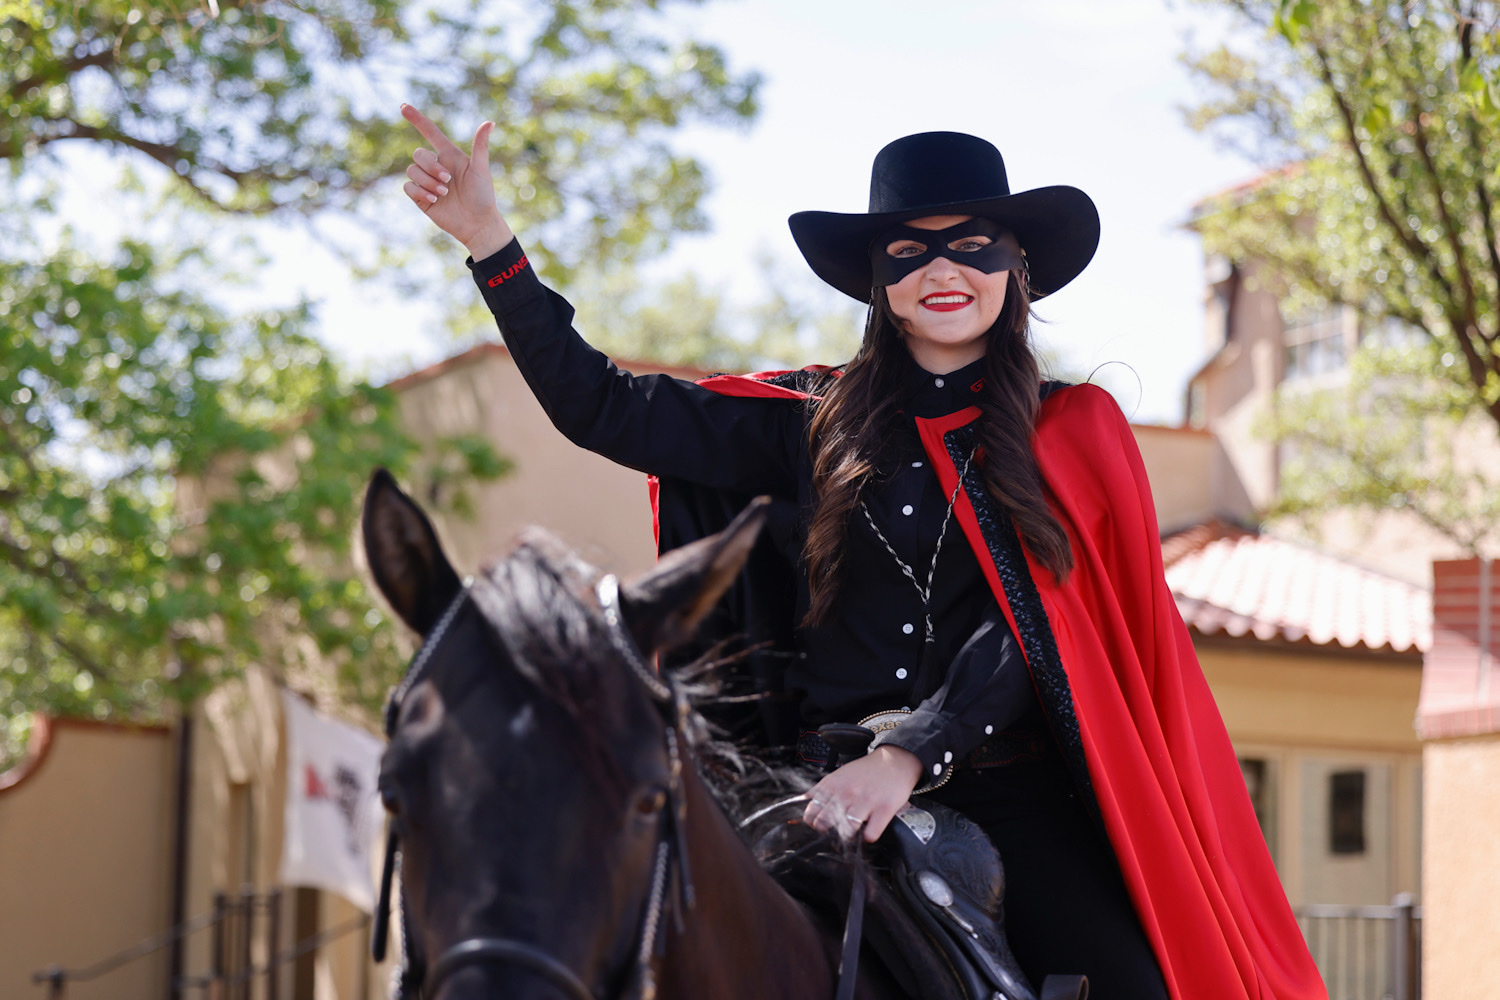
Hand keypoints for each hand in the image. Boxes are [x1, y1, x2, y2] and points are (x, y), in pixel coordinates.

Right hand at [400, 104, 514, 259]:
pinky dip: (420, 192)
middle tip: (448, 181)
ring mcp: (427, 181)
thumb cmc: (482, 196)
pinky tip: (434, 201)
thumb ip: (480, 146)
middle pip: (418, 154)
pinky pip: (408, 186)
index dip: (417, 119)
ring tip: (444, 194)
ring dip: (428, 182)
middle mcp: (436, 165)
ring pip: (412, 170)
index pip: (429, 131)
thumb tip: (490, 122)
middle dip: (431, 167)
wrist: (477, 223)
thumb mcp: (481, 170)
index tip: (403, 106)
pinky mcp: (420, 197)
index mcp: (449, 155)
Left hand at [802, 745, 922, 842]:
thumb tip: (801, 803)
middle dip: (827, 831)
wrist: (894, 761)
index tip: (818, 824)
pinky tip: (869, 830)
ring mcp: (865, 802)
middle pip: (824, 823)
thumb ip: (821, 791)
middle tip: (836, 830)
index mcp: (832, 785)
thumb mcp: (838, 775)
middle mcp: (846, 793)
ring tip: (853, 831)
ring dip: (848, 835)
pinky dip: (869, 837)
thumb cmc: (866, 771)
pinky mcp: (884, 810)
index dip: (812, 822)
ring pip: (847, 831)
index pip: (810, 812)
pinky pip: (870, 834)